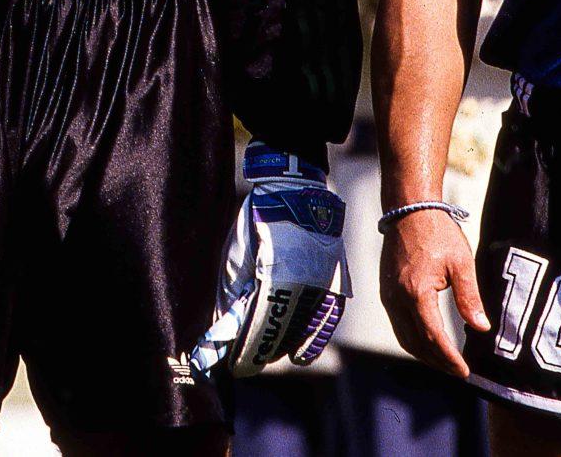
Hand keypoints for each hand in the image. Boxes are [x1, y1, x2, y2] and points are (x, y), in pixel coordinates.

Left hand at [188, 143, 350, 378]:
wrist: (295, 193)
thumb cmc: (256, 222)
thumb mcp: (236, 257)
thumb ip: (232, 296)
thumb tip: (225, 330)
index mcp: (274, 279)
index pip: (259, 329)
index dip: (246, 352)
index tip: (235, 366)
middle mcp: (303, 288)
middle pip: (282, 335)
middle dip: (261, 351)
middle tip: (245, 362)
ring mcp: (323, 286)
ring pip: (305, 332)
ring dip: (284, 347)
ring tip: (267, 354)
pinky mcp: (335, 283)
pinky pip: (326, 321)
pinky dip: (313, 340)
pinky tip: (299, 354)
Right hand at [378, 206, 488, 377]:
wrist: (409, 209)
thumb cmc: (437, 232)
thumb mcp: (461, 263)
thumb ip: (469, 297)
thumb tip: (481, 327)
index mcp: (416, 293)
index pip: (433, 337)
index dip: (449, 358)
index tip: (464, 371)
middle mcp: (396, 298)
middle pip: (415, 343)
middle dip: (437, 362)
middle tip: (457, 371)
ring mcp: (388, 296)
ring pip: (403, 337)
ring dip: (424, 354)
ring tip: (445, 361)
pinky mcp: (386, 291)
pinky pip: (398, 325)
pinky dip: (413, 339)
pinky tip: (428, 340)